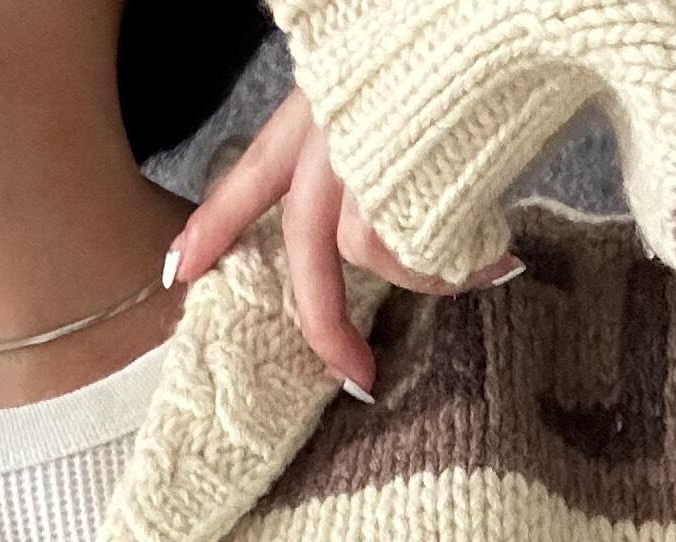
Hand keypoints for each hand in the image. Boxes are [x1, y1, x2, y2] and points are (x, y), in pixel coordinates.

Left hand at [162, 85, 523, 398]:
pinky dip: (456, 265)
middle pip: (310, 248)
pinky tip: (496, 253)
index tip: (178, 268)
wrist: (498, 26)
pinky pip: (418, 255)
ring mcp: (365, 162)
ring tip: (478, 255)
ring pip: (371, 252)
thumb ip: (362, 153)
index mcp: (316, 108)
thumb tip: (373, 232)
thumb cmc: (454, 55)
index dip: (216, 224)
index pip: (254, 174)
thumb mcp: (383, 94)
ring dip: (423, 270)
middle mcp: (330, 137)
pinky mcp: (404, 187)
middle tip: (354, 372)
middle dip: (325, 325)